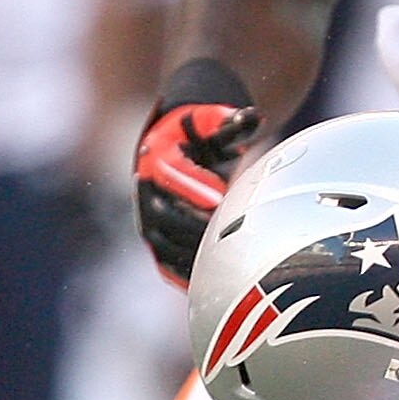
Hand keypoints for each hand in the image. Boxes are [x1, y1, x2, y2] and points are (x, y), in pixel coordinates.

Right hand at [135, 69, 259, 284]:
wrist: (172, 148)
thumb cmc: (197, 134)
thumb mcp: (209, 120)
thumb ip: (228, 119)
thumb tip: (252, 116)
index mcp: (157, 156)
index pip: (170, 173)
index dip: (193, 185)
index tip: (220, 196)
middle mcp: (146, 189)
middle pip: (162, 214)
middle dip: (193, 223)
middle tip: (226, 230)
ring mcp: (148, 217)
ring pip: (162, 243)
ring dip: (190, 252)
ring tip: (222, 257)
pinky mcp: (158, 239)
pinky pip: (166, 264)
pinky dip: (185, 276)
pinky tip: (210, 284)